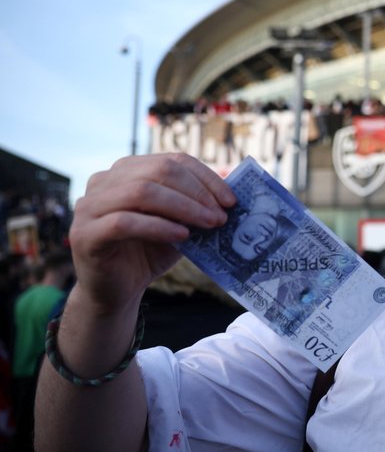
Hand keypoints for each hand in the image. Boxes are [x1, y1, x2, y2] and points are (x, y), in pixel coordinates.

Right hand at [68, 153, 234, 315]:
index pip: (172, 161)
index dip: (206, 178)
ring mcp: (89, 206)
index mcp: (127, 171)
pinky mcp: (85, 233)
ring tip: (209, 225)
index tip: (231, 200)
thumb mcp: (178, 223)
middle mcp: (103, 181)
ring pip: (141, 192)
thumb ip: (195, 205)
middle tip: (222, 215)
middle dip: (197, 193)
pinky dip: (159, 226)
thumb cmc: (149, 252)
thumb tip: (231, 194)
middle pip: (158, 171)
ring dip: (183, 207)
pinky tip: (182, 236)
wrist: (117, 290)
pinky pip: (124, 222)